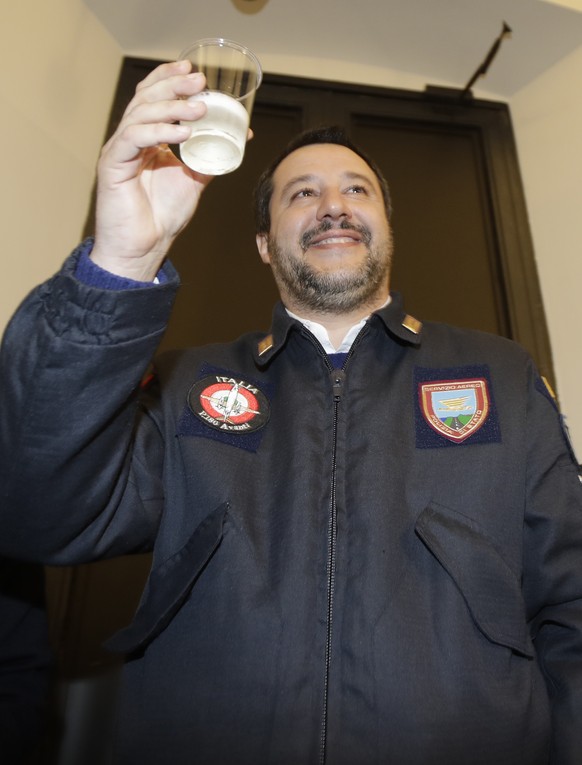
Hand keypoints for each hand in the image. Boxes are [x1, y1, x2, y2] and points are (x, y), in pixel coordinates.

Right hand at [91, 60, 212, 280]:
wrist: (144, 247)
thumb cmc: (163, 216)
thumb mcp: (193, 179)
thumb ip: (209, 157)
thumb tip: (240, 138)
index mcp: (145, 138)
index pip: (152, 97)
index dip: (169, 79)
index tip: (193, 70)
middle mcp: (129, 139)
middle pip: (146, 98)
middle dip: (173, 85)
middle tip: (198, 81)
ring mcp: (118, 149)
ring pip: (140, 114)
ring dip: (172, 107)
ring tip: (199, 109)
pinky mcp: (112, 164)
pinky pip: (133, 138)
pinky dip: (159, 132)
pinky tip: (183, 133)